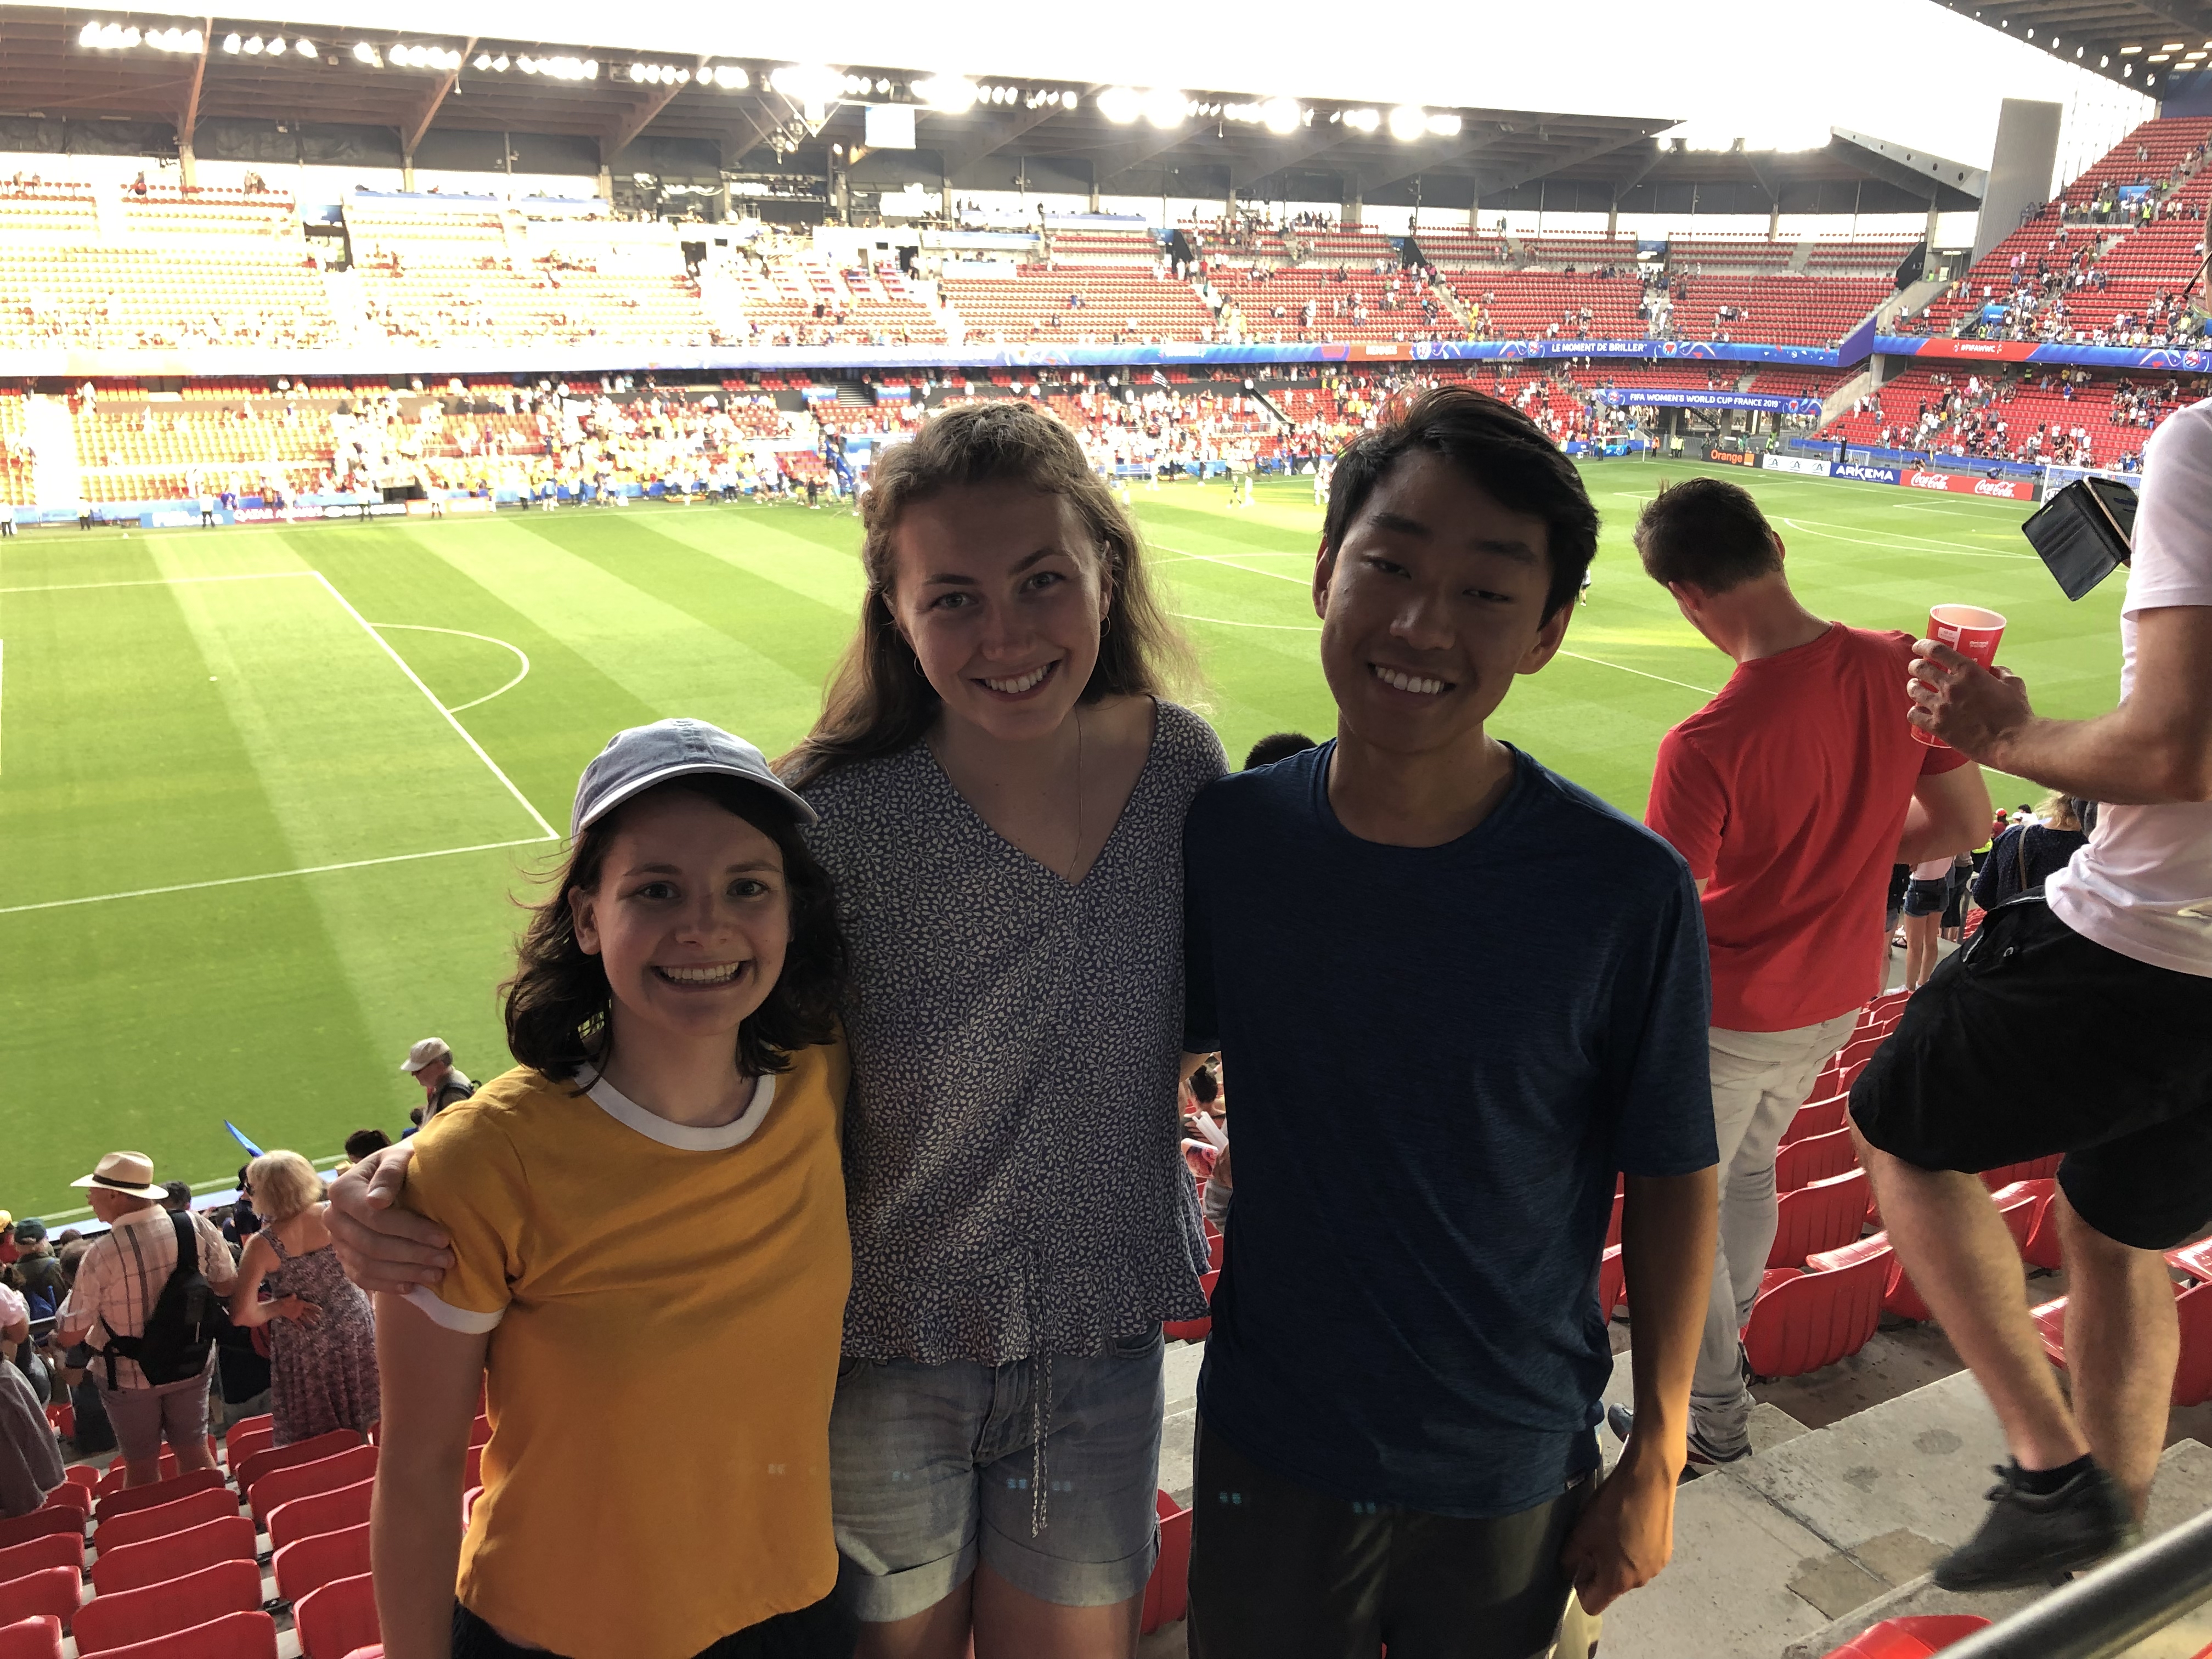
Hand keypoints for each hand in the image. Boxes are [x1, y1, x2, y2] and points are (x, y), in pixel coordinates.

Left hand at [281, 1296, 323, 1327]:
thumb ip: (290, 1298)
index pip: (309, 1305)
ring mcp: (297, 1313)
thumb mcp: (286, 1299)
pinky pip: (297, 1322)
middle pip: (308, 1312)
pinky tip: (303, 1329)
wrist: (276, 1307)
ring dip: (309, 1320)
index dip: (315, 1308)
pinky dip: (300, 1325)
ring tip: (314, 1324)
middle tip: (318, 1318)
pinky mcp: (293, 1318)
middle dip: (313, 1315)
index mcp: (300, 1303)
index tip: (320, 1310)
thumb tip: (294, 1295)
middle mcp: (300, 1308)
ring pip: (304, 1317)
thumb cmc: (281, 1301)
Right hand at [324, 1142, 449, 1292]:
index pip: (376, 1218)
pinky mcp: (345, 1258)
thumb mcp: (400, 1156)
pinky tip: (413, 1285)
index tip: (443, 1237)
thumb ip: (390, 1172)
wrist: (397, 1173)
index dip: (411, 1230)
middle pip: (372, 1245)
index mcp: (342, 1190)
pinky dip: (387, 1284)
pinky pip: (362, 1278)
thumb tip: (376, 1201)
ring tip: (437, 1273)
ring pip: (368, 1265)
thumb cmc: (404, 1162)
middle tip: (447, 1259)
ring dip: (405, 1272)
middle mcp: (333, 1217)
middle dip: (413, 1254)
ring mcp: (337, 1241)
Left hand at [1558, 1442, 1679, 1614]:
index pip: (1592, 1605)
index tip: (1578, 1564)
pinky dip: (1632, 1551)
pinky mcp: (1666, 1551)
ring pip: (1627, 1573)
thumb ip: (1569, 1559)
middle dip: (1598, 1570)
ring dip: (1616, 1560)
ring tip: (1612, 1530)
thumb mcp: (1581, 1533)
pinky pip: (1642, 1560)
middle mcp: (1641, 1581)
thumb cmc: (1612, 1508)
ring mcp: (1657, 1567)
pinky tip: (1629, 1526)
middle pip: (1611, 1588)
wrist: (1648, 1480)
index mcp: (1618, 1581)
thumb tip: (1568, 1570)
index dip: (1580, 1588)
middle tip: (1593, 1541)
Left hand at [1908, 639, 2033, 759]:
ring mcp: (1942, 707)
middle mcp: (1951, 686)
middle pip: (1920, 669)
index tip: (1918, 646)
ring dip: (1913, 687)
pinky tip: (1917, 711)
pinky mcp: (1937, 727)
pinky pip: (1913, 715)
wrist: (2012, 743)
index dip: (1923, 646)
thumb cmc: (2016, 713)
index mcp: (1969, 671)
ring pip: (1914, 691)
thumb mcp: (2013, 684)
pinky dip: (1913, 711)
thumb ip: (2001, 672)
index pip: (1937, 650)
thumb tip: (1993, 669)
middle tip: (1916, 668)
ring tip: (1916, 687)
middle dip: (1915, 666)